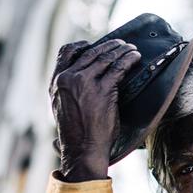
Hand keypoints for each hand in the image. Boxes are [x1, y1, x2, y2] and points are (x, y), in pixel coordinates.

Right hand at [49, 38, 140, 181]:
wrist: (82, 149)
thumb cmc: (75, 134)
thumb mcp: (60, 108)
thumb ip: (67, 91)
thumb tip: (78, 81)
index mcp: (56, 81)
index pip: (66, 52)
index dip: (82, 45)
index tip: (94, 45)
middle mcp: (68, 78)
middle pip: (91, 52)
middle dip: (109, 46)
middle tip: (121, 44)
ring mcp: (85, 82)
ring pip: (106, 57)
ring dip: (121, 50)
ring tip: (131, 49)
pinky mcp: (102, 90)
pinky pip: (118, 68)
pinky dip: (129, 59)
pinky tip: (135, 58)